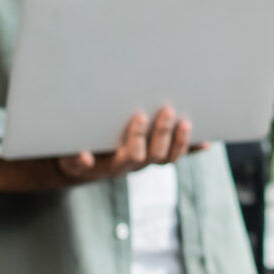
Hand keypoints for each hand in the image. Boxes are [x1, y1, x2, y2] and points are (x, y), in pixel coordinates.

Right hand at [0, 107, 193, 192]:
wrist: (76, 161)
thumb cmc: (70, 150)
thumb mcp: (65, 153)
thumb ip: (72, 157)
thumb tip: (83, 158)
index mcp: (112, 163)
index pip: (131, 156)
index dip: (138, 140)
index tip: (138, 118)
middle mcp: (132, 164)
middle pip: (155, 156)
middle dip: (162, 134)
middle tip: (165, 110)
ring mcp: (146, 160)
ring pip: (169, 157)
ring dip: (181, 142)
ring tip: (187, 121)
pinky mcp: (156, 153)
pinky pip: (178, 154)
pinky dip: (193, 148)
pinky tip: (208, 141)